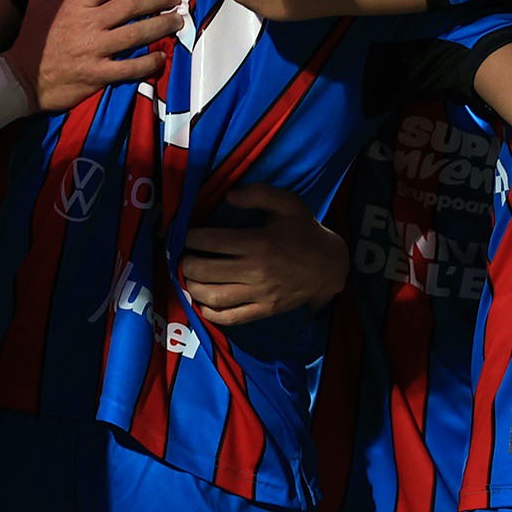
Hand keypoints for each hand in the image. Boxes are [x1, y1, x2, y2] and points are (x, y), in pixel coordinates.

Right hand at [15, 0, 176, 110]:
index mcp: (77, 3)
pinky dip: (150, 62)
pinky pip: (130, 68)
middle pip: (132, 5)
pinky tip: (161, 56)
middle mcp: (88, 24)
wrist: (20, 78)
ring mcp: (94, 50)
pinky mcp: (98, 75)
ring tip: (177, 20)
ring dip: (162, 25)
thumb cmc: (33, 36)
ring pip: (137, 34)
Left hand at [179, 183, 346, 326]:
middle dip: (185, 262)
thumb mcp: (288, 203)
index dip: (190, 237)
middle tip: (182, 256)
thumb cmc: (305, 231)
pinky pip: (231, 317)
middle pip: (205, 270)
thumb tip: (228, 196)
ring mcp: (259, 294)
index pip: (211, 241)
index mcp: (258, 242)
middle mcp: (255, 270)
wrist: (330, 266)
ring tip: (188, 277)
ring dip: (192, 288)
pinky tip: (202, 302)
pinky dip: (210, 313)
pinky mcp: (264, 310)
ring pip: (213, 296)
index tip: (186, 234)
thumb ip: (258, 194)